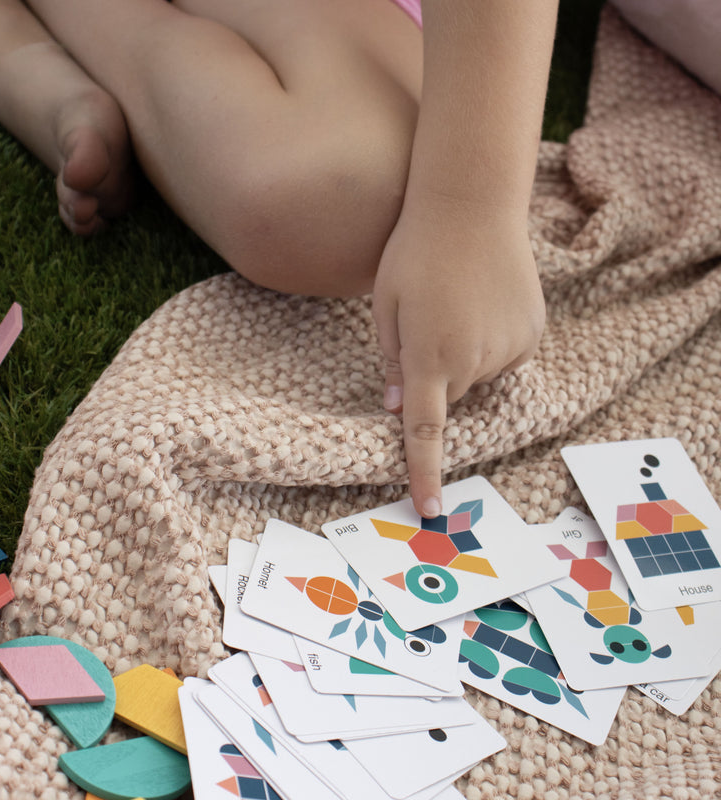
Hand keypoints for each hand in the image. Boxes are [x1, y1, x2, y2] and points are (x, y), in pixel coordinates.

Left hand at [371, 200, 544, 517]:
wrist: (472, 203)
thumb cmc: (414, 251)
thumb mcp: (385, 306)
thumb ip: (391, 362)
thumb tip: (394, 410)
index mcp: (429, 357)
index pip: (424, 430)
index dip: (425, 471)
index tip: (431, 509)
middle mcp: (474, 360)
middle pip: (447, 395)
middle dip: (432, 373)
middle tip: (426, 321)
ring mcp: (509, 347)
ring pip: (476, 376)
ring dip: (461, 355)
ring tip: (456, 304)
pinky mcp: (532, 333)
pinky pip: (503, 357)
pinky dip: (489, 342)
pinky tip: (481, 303)